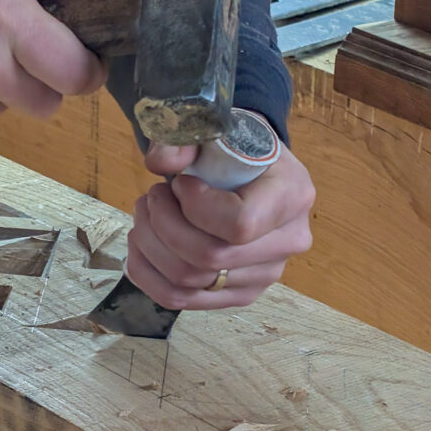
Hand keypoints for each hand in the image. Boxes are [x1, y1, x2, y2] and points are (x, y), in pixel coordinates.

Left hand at [125, 140, 314, 309]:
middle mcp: (287, 242)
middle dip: (162, 224)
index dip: (195, 206)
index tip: (181, 183)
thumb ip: (184, 139)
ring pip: (190, 281)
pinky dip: (148, 275)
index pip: (239, 224)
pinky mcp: (239, 294)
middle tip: (151, 197)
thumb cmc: (237, 149)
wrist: (253, 170)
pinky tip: (139, 248)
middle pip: (209, 257)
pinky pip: (182, 300)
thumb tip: (159, 162)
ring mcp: (265, 275)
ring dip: (150, 247)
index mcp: (291, 196)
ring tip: (144, 216)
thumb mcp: (216, 130)